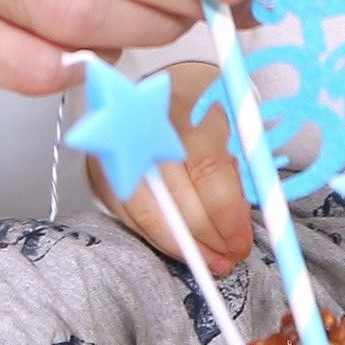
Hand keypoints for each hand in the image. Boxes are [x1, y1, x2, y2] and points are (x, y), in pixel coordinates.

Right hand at [84, 62, 255, 271]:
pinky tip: (183, 247)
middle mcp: (150, 128)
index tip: (240, 240)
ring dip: (181, 245)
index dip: (225, 213)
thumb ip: (237, 172)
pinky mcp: (104, 169)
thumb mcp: (234, 127)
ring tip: (210, 260)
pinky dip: (158, 236)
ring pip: (148, 213)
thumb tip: (237, 222)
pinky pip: (130, 215)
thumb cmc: (207, 109)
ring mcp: (120, 149)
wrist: (168, 84)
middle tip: (228, 257)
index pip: (207, 170)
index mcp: (190, 109)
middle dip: (205, 236)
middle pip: (175, 198)